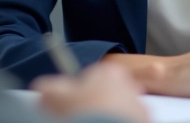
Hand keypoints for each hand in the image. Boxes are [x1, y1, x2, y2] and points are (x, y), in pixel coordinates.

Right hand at [33, 63, 148, 122]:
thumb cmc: (84, 114)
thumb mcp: (54, 97)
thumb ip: (47, 87)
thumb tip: (42, 87)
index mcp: (109, 72)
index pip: (91, 78)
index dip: (78, 93)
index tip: (72, 105)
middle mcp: (129, 85)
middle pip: (107, 93)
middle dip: (95, 105)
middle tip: (82, 118)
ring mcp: (140, 105)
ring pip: (119, 110)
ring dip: (108, 117)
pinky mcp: (146, 122)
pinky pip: (129, 121)